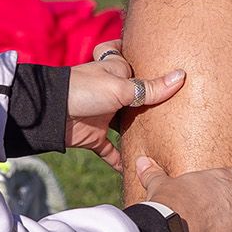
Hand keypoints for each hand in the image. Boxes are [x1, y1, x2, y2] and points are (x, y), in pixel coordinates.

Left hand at [66, 41, 185, 170]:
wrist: (51, 113)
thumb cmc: (84, 90)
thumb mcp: (120, 87)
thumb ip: (149, 88)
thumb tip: (180, 77)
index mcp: (116, 71)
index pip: (133, 62)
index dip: (146, 61)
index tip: (167, 65)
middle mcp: (111, 92)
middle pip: (135, 97)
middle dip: (150, 103)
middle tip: (180, 109)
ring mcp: (104, 115)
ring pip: (125, 125)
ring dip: (139, 132)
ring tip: (166, 140)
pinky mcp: (95, 136)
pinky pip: (111, 151)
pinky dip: (120, 161)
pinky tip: (136, 170)